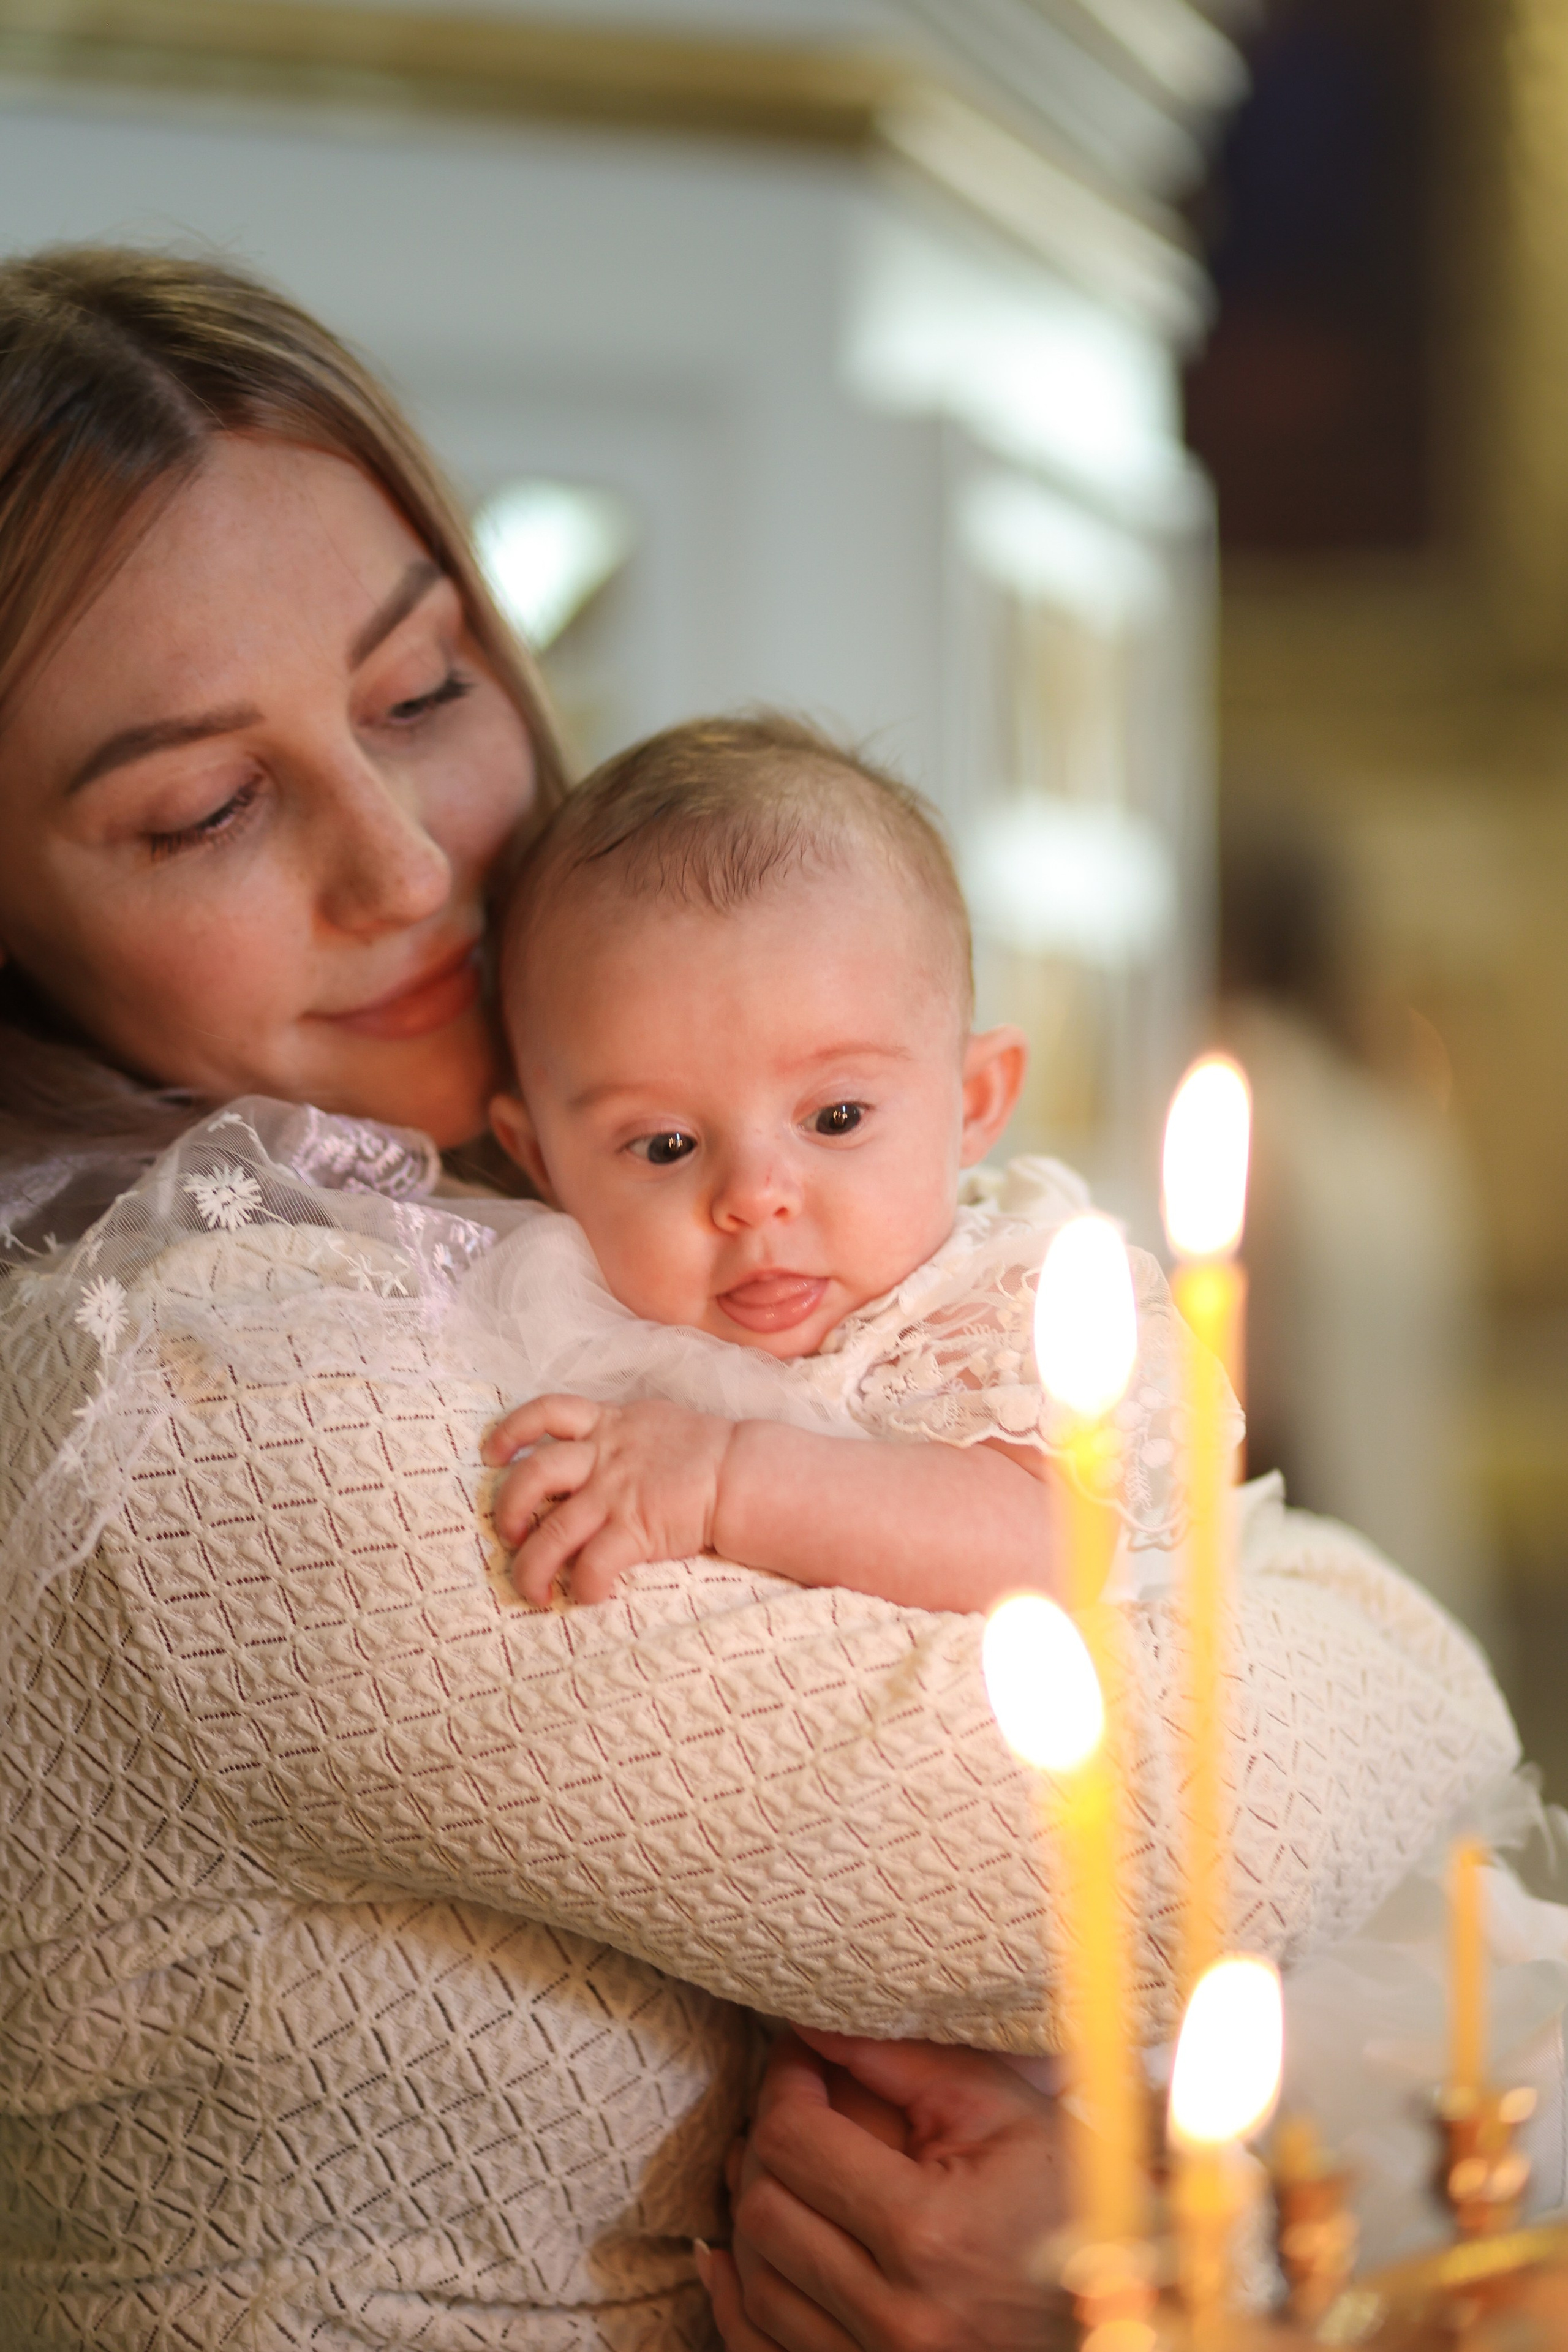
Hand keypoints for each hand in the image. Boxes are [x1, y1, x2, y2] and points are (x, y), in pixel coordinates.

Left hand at [484, 1393, 732, 1605]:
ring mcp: (616, 1494)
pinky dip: (584, 1586)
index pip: (547, 1410)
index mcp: (609, 1424)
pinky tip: (590, 1596)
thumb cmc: (707, 1451)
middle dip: (507, 1508)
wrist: (744, 1474)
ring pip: (552, 1532)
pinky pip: (593, 1564)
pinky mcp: (634, 1530)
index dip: (511, 1429)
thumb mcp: (655, 1422)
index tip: (491, 1452)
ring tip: (532, 1589)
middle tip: (507, 1533)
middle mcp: (604, 1457)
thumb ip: (621, 1433)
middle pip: (532, 1475)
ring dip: (531, 1566)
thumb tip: (598, 1443)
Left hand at [704, 2030, 1069, 2351]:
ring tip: (778, 2164)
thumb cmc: (1067, 2200)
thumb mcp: (1001, 2112)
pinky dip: (737, 2298)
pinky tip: (731, 2254)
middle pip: (763, 2209)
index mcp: (926, 2235)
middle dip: (763, 2142)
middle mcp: (895, 2317)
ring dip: (751, 2212)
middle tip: (793, 2105)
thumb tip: (809, 2025)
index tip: (801, 2058)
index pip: (794, 2142)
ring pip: (755, 2280)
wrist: (1121, 2312)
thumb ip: (904, 2061)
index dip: (784, 2084)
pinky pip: (759, 2349)